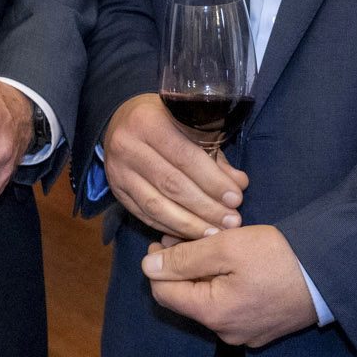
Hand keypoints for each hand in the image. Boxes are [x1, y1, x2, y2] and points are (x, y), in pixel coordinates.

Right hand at [104, 93, 246, 239]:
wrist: (121, 123)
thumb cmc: (165, 122)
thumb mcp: (190, 126)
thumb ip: (214, 156)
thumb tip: (239, 184)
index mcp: (148, 122)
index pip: (185, 157)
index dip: (212, 181)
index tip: (235, 198)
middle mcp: (128, 146)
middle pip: (171, 184)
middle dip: (205, 207)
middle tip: (231, 221)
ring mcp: (118, 172)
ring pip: (157, 206)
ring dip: (190, 224)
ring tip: (215, 233)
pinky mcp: (117, 192)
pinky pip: (146, 216)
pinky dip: (171, 228)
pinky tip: (192, 234)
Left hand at [144, 226, 317, 346]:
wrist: (331, 274)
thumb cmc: (278, 257)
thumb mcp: (226, 247)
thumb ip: (184, 258)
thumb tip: (148, 267)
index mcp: (213, 314)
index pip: (163, 293)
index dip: (158, 264)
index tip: (165, 237)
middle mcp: (225, 333)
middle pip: (187, 299)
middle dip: (183, 267)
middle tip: (192, 236)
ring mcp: (246, 335)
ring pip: (209, 303)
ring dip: (205, 275)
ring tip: (216, 247)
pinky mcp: (263, 330)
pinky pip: (232, 308)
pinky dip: (226, 286)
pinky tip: (238, 266)